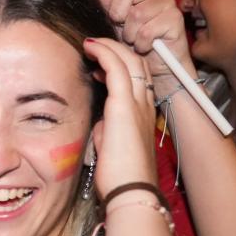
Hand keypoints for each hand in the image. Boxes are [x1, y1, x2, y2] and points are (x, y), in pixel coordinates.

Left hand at [81, 36, 159, 198]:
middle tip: (94, 47)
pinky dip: (104, 52)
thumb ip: (106, 129)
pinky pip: (116, 67)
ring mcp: (137, 103)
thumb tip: (99, 123)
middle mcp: (145, 104)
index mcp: (142, 114)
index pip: (138, 78)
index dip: (120, 65)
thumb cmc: (119, 176)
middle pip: (137, 63)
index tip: (97, 66)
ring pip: (129, 60)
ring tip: (91, 43)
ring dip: (109, 47)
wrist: (130, 191)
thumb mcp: (111, 146)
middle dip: (116, 50)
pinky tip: (89, 46)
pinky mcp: (124, 105)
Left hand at [86, 0, 194, 86]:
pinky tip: (148, 47)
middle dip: (119, 13)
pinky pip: (147, 29)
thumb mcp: (116, 27)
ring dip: (131, 34)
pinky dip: (142, 43)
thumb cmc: (137, 48)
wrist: (159, 70)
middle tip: (123, 29)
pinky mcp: (175, 18)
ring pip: (136, 14)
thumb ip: (108, 4)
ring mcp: (165, 4)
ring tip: (136, 42)